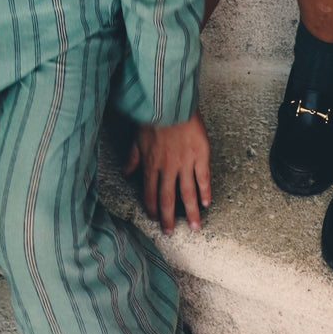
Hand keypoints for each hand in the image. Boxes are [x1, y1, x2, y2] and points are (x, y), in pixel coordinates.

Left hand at [124, 109, 210, 233]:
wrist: (171, 100)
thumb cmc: (153, 115)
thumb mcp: (138, 136)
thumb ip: (133, 157)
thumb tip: (125, 172)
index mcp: (151, 163)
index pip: (150, 193)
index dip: (152, 208)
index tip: (155, 220)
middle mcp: (167, 167)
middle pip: (168, 198)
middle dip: (169, 218)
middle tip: (172, 233)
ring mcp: (185, 162)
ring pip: (187, 193)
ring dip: (191, 212)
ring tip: (195, 227)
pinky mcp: (201, 154)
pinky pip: (203, 177)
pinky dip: (205, 192)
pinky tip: (207, 203)